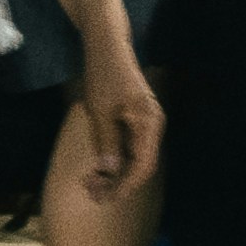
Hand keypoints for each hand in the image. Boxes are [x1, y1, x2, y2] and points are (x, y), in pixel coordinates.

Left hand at [70, 44, 162, 202]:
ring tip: (91, 183)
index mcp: (150, 125)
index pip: (144, 165)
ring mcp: (146, 124)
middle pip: (141, 164)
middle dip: (118, 182)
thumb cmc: (104, 76)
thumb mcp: (101, 111)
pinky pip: (129, 146)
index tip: (106, 197)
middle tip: (92, 192)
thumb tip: (111, 172)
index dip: (126, 185)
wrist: (108, 48)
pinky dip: (115, 158)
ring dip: (115, 172)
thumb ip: (107, 142)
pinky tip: (99, 166)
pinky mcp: (136, 120)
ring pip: (134, 157)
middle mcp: (154, 127)